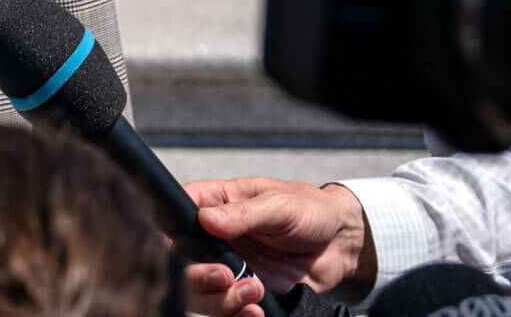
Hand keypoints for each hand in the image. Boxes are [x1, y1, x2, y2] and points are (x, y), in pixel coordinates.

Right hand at [183, 178, 377, 303]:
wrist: (341, 243)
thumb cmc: (309, 210)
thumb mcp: (279, 204)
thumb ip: (244, 214)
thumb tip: (208, 220)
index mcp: (215, 205)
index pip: (175, 216)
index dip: (168, 236)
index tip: (178, 250)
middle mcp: (214, 240)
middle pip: (181, 264)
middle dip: (196, 277)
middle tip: (223, 277)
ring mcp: (229, 268)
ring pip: (201, 293)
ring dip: (221, 300)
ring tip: (253, 292)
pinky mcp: (245, 292)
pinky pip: (228, 311)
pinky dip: (238, 315)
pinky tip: (257, 311)